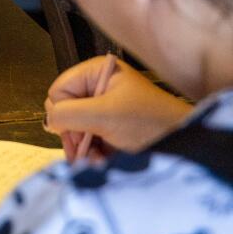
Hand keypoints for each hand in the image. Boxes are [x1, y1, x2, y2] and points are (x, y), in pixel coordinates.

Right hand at [45, 56, 191, 159]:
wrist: (185, 145)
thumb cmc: (149, 122)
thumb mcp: (105, 115)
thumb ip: (68, 115)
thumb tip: (47, 121)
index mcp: (97, 72)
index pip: (59, 90)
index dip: (62, 113)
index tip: (75, 134)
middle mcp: (100, 87)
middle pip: (66, 111)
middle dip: (74, 135)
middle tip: (86, 153)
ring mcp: (106, 109)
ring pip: (77, 129)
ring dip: (84, 149)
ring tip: (98, 161)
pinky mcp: (113, 129)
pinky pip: (91, 141)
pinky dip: (94, 154)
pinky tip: (105, 162)